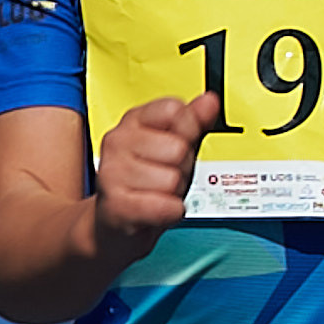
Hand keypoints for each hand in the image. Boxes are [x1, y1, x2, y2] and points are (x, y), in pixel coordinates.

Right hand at [91, 93, 218, 253]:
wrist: (115, 221)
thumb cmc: (148, 180)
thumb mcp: (175, 144)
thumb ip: (194, 121)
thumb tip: (210, 101)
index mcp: (134, 119)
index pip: (175, 110)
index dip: (188, 130)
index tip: (177, 142)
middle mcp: (117, 141)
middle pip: (179, 148)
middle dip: (183, 167)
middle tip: (165, 175)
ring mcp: (112, 172)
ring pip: (173, 179)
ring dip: (174, 192)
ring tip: (156, 193)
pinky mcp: (115, 205)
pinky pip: (165, 206)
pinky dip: (170, 212)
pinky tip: (155, 209)